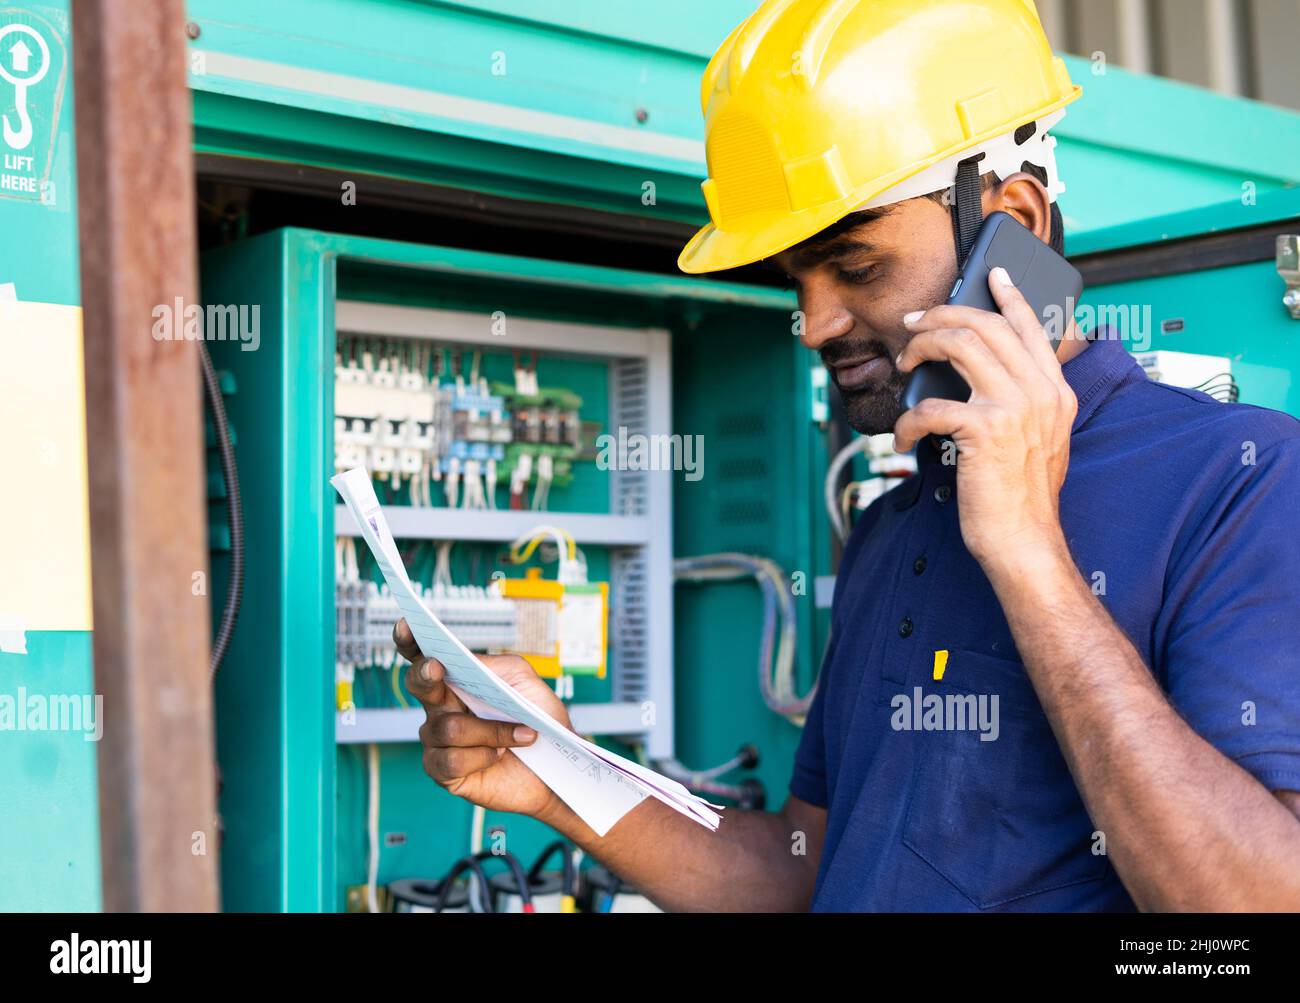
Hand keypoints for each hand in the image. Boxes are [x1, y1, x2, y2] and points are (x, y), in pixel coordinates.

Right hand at [394, 618, 571, 819]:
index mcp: (458, 681)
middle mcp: (441, 707)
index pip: (426, 657)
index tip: (406, 624)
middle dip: (425, 674)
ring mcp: (438, 740)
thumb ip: (495, 667)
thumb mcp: (525, 683)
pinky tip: (498, 755)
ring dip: (491, 731)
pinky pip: (451, 759)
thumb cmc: (540, 721)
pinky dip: (483, 756)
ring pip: (448, 727)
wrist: (556, 767)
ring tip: (521, 735)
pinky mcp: (443, 771)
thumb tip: (466, 662)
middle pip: (418, 684)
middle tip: (437, 668)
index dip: (410, 641)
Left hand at [892, 267, 1076, 568]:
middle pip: (987, 326)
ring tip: (904, 365)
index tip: (991, 275)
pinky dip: (908, 422)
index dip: (1009, 297)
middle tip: (914, 324)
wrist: (1025, 541)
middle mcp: (1041, 392)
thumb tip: (978, 379)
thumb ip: (1021, 404)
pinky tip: (904, 439)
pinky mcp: (985, 431)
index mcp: (1056, 391)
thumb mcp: (1037, 440)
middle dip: (943, 316)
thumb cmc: (1020, 498)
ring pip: (961, 346)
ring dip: (922, 348)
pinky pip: (932, 405)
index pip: (1033, 328)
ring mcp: (1016, 408)